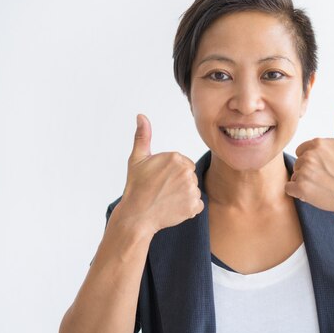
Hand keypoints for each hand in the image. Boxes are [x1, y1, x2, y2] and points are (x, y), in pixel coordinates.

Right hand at [114, 114, 203, 234]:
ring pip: (194, 190)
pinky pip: (197, 205)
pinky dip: (189, 208)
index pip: (184, 164)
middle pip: (190, 177)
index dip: (172, 174)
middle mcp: (187, 172)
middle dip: (179, 184)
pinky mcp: (194, 206)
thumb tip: (141, 116)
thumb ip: (143, 136)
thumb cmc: (136, 187)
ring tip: (167, 200)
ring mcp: (191, 189)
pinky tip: (174, 208)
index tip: (160, 181)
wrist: (137, 216)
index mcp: (176, 158)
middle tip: (162, 191)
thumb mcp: (137, 159)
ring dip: (184, 196)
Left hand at [284, 100, 333, 219]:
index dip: (313, 161)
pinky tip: (313, 193)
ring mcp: (304, 172)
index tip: (327, 167)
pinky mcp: (301, 188)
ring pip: (294, 176)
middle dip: (308, 172)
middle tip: (326, 178)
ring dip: (304, 183)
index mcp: (318, 142)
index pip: (303, 150)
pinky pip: (289, 188)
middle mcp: (309, 155)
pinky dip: (298, 193)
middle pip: (298, 163)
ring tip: (321, 186)